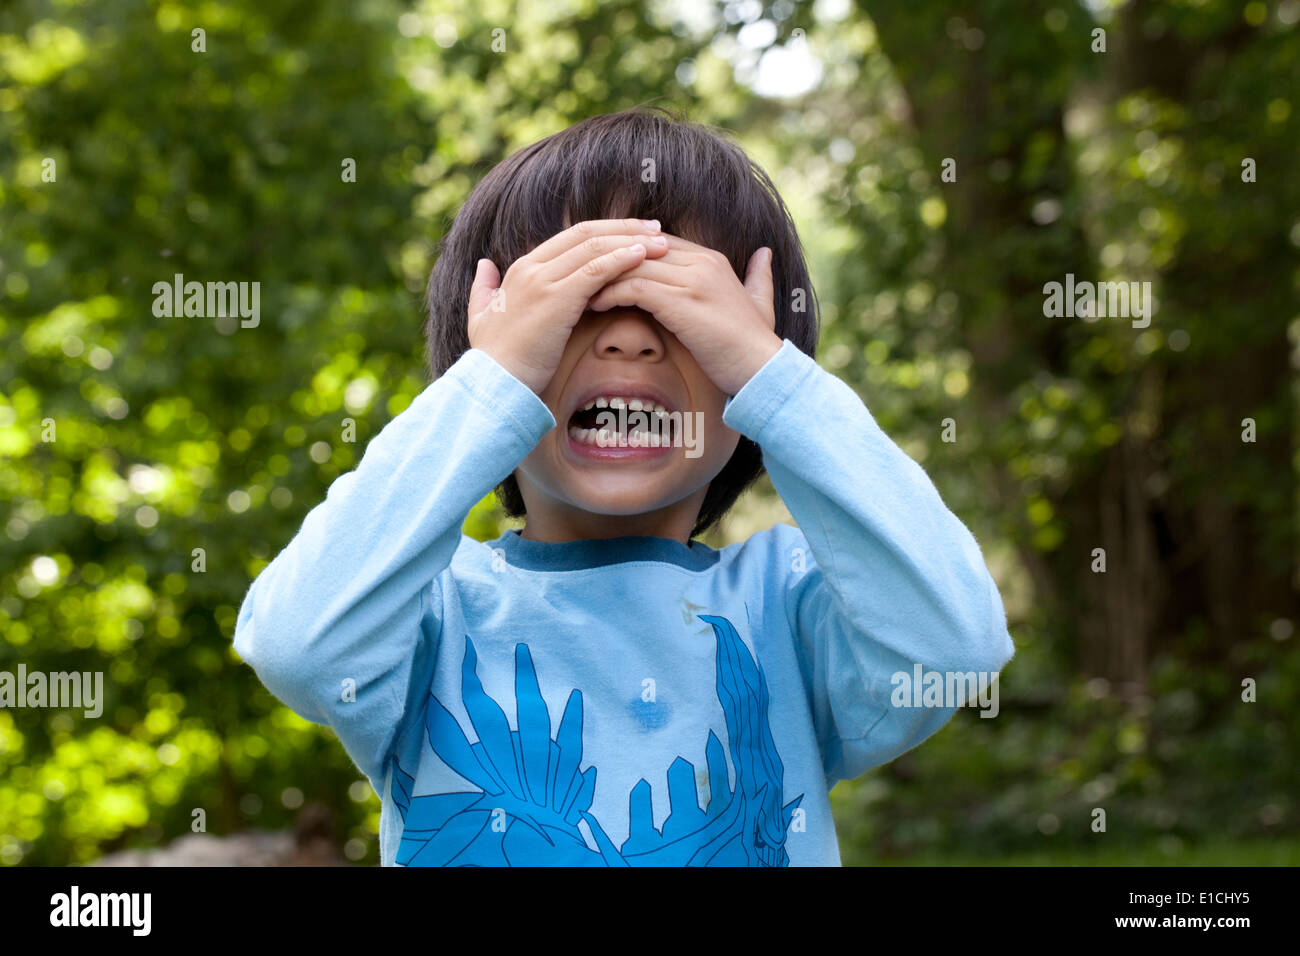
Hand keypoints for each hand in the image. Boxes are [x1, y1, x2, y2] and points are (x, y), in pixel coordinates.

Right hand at [467, 218, 668, 393]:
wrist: (494, 384)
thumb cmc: (495, 359)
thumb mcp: (481, 316)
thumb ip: (484, 288)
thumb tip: (484, 265)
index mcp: (522, 268)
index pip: (571, 236)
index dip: (605, 230)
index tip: (633, 231)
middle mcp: (532, 267)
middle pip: (586, 233)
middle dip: (624, 227)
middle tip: (655, 228)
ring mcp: (544, 281)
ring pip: (594, 247)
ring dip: (631, 241)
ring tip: (661, 242)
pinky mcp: (557, 299)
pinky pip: (596, 270)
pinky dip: (621, 259)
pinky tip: (643, 257)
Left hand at [585, 233, 782, 395]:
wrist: (763, 372)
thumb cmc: (754, 346)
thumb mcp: (760, 303)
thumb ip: (759, 277)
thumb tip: (765, 253)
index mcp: (712, 259)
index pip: (658, 243)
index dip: (626, 254)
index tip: (599, 268)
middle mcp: (701, 262)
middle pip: (640, 248)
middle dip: (607, 260)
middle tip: (579, 275)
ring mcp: (691, 279)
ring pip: (633, 265)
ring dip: (602, 277)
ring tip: (579, 291)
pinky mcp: (680, 301)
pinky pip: (634, 287)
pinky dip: (610, 294)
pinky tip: (593, 306)